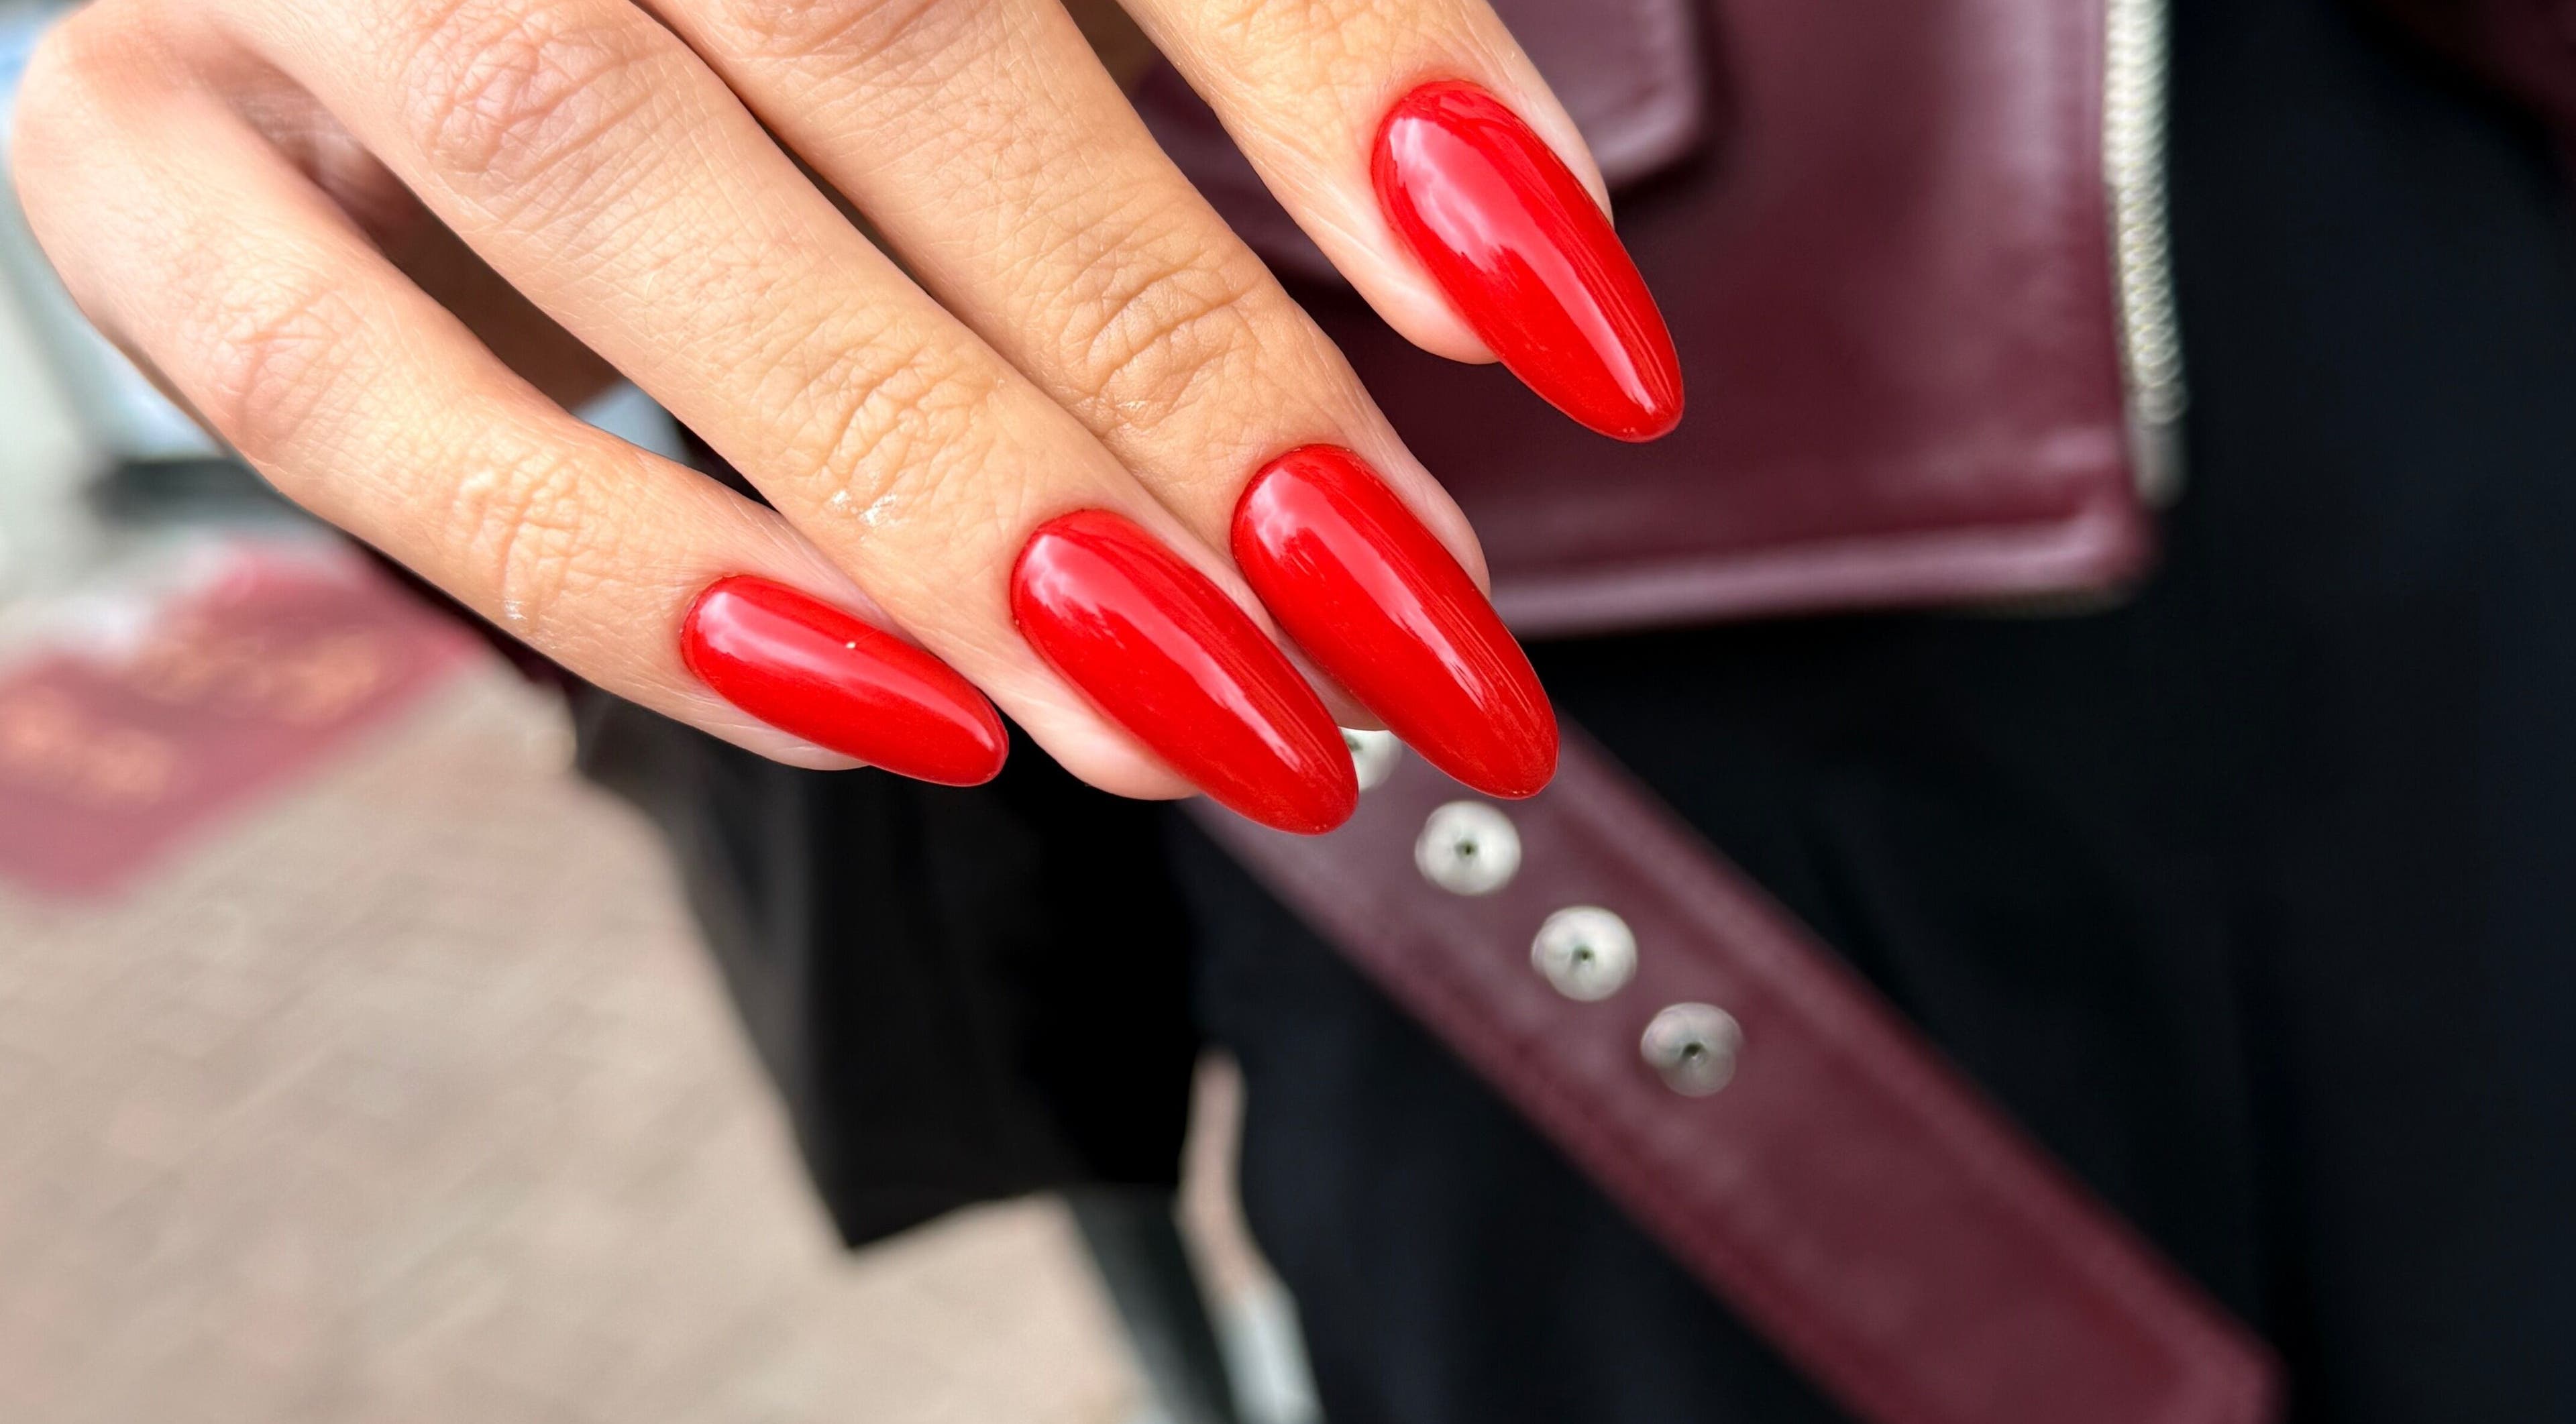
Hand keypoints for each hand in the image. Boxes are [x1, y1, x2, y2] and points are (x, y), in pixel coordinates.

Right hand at [11, 0, 1678, 832]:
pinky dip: (620, 579)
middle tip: (1400, 630)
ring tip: (1199, 720)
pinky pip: (342, 394)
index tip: (1571, 336)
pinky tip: (886, 711)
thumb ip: (1182, 55)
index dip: (1364, 87)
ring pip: (613, 188)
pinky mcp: (136, 151)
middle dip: (1187, 369)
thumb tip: (1471, 266)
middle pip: (891, 38)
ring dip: (943, 496)